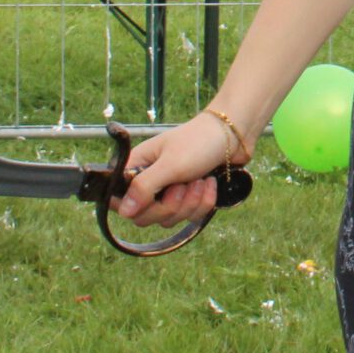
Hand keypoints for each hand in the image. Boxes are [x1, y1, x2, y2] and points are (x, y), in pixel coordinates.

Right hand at [110, 112, 244, 229]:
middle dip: (171, 205)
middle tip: (183, 184)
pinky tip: (210, 182)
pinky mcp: (189, 198)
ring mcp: (170, 191)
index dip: (135, 206)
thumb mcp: (170, 164)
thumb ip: (144, 187)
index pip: (120, 201)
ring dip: (190, 202)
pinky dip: (203, 201)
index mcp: (137, 168)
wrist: (233, 134)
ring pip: (170, 219)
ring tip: (200, 179)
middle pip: (146, 216)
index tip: (153, 198)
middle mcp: (150, 182)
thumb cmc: (199, 141)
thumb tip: (123, 212)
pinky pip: (190, 216)